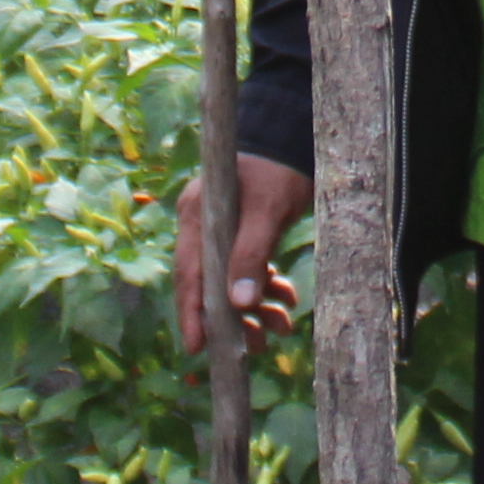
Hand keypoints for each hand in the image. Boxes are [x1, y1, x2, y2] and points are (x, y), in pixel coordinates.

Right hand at [170, 152, 311, 354]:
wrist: (294, 135)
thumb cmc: (278, 170)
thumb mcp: (268, 213)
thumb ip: (251, 255)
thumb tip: (239, 304)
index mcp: (196, 218)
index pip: (189, 276)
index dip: (192, 314)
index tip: (197, 348)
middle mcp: (203, 226)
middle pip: (211, 285)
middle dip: (234, 319)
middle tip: (257, 346)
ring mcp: (222, 230)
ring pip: (232, 281)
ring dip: (256, 307)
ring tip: (282, 328)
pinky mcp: (242, 231)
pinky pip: (249, 268)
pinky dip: (267, 286)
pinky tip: (286, 300)